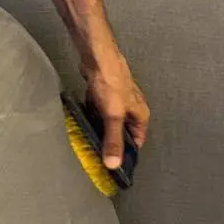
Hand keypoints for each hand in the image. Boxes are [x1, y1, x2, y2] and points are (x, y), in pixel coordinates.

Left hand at [82, 45, 149, 168]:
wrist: (97, 58)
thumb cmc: (111, 81)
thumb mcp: (113, 116)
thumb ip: (113, 140)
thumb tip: (114, 163)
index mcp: (140, 115)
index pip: (137, 142)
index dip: (126, 154)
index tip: (113, 165)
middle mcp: (131, 110)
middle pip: (121, 133)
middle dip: (110, 142)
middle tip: (97, 153)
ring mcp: (116, 102)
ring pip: (108, 123)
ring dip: (99, 129)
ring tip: (88, 138)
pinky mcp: (103, 96)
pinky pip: (97, 112)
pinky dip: (91, 117)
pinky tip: (83, 121)